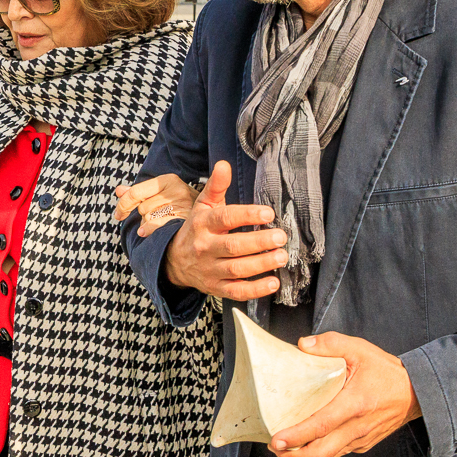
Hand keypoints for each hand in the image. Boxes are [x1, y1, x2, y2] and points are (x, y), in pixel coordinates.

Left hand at [114, 174, 198, 236]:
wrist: (210, 217)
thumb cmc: (180, 205)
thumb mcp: (161, 194)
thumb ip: (139, 192)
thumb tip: (119, 191)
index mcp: (168, 180)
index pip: (135, 192)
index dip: (123, 205)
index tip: (118, 215)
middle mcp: (176, 190)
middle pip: (142, 207)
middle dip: (144, 215)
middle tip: (158, 216)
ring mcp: (182, 205)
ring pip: (148, 218)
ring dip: (149, 223)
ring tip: (164, 221)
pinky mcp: (185, 220)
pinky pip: (156, 227)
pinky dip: (148, 230)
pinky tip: (146, 232)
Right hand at [163, 161, 286, 300]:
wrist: (174, 260)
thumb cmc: (197, 229)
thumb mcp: (203, 206)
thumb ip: (216, 186)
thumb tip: (224, 164)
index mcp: (203, 224)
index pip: (225, 218)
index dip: (247, 215)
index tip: (268, 212)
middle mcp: (205, 247)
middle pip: (233, 246)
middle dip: (259, 242)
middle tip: (281, 237)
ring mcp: (210, 269)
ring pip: (237, 269)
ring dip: (262, 264)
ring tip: (282, 256)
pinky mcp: (216, 287)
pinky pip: (237, 291)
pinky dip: (256, 290)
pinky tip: (273, 283)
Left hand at [268, 332, 421, 456]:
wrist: (417, 393)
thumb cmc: (386, 371)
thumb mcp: (360, 349)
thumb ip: (330, 344)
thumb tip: (301, 345)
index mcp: (354, 404)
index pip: (321, 426)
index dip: (296, 436)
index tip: (276, 441)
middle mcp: (357, 427)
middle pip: (321, 453)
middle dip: (293, 456)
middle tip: (274, 448)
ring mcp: (361, 439)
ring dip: (303, 456)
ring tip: (283, 448)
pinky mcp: (363, 444)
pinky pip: (338, 452)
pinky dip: (319, 451)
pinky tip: (306, 441)